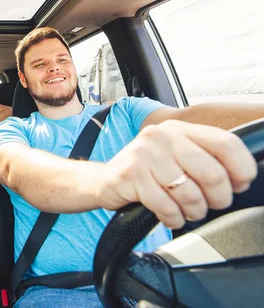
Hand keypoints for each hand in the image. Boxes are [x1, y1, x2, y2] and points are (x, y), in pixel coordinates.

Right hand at [97, 120, 256, 228]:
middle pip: (213, 173)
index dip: (241, 169)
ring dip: (193, 211)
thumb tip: (240, 179)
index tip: (239, 185)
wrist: (105, 181)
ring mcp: (144, 154)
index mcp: (179, 129)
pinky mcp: (130, 174)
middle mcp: (162, 136)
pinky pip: (166, 205)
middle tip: (210, 205)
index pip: (226, 144)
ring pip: (189, 193)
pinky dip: (172, 218)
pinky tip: (168, 215)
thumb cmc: (147, 173)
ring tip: (186, 212)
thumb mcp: (175, 157)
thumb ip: (204, 159)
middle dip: (218, 199)